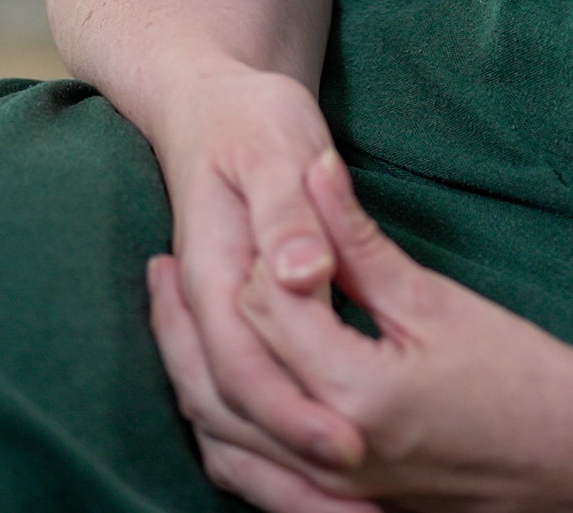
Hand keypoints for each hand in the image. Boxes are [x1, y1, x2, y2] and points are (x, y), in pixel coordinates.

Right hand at [146, 67, 371, 481]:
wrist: (202, 99)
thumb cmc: (249, 117)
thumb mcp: (278, 146)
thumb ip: (291, 212)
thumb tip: (302, 272)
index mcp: (214, 269)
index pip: (242, 361)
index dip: (293, 410)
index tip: (350, 446)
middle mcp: (205, 310)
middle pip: (230, 413)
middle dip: (295, 472)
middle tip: (371, 511)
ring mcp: (210, 326)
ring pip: (226, 429)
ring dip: (286, 481)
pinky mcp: (228, 332)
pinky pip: (234, 416)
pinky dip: (274, 458)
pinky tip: (327, 483)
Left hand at [157, 151, 572, 512]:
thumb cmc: (521, 378)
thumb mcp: (439, 301)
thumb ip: (361, 244)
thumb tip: (315, 172)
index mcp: (355, 391)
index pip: (266, 312)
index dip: (254, 260)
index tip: (239, 228)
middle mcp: (330, 451)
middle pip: (221, 384)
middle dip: (181, 324)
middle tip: (159, 268)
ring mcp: (331, 490)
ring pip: (222, 442)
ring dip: (187, 383)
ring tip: (172, 328)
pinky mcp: (341, 507)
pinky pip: (252, 483)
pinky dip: (223, 440)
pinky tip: (217, 403)